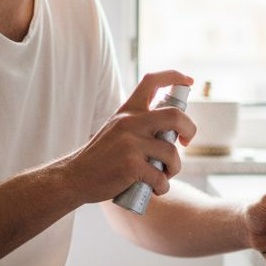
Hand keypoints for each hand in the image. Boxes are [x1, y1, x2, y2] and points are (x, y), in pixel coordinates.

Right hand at [61, 70, 196, 203]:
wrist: (75, 177)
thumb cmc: (101, 157)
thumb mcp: (116, 129)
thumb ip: (138, 125)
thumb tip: (172, 131)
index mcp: (127, 111)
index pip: (152, 81)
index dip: (174, 76)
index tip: (188, 82)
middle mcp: (130, 123)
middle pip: (175, 115)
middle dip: (190, 129)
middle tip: (186, 142)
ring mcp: (130, 144)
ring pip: (171, 153)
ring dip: (174, 168)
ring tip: (164, 176)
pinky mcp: (130, 166)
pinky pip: (160, 177)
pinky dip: (162, 187)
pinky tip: (154, 189)